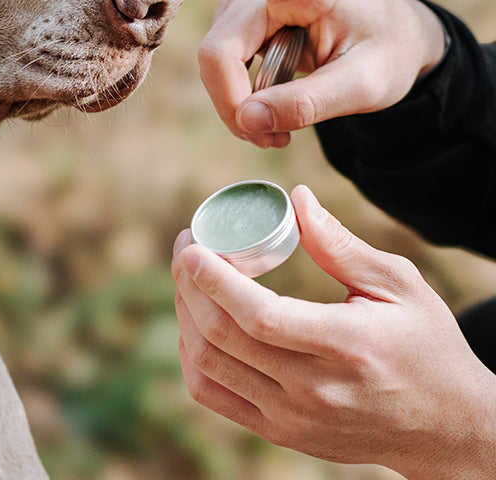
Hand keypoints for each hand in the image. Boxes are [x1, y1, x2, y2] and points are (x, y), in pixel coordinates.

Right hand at [161, 0, 446, 147]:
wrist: (388, 39)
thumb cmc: (385, 51)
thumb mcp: (367, 85)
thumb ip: (310, 103)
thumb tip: (247, 121)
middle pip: (220, 50)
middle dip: (236, 104)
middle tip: (274, 141)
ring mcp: (244, 1)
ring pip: (214, 62)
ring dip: (238, 104)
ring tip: (281, 127)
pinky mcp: (235, 19)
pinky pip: (218, 65)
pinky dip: (237, 96)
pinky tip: (267, 108)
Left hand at [172, 186, 495, 478]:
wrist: (446, 428)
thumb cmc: (426, 345)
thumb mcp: (400, 285)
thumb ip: (341, 245)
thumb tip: (297, 200)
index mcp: (346, 346)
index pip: (259, 317)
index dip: (214, 279)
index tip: (193, 245)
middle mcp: (314, 390)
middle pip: (221, 337)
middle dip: (189, 284)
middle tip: (187, 247)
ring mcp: (293, 418)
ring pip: (208, 365)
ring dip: (186, 315)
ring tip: (190, 279)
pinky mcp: (281, 433)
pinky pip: (213, 395)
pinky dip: (192, 356)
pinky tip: (197, 323)